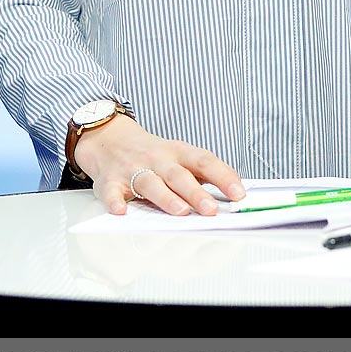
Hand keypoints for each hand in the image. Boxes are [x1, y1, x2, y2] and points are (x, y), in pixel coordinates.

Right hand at [73, 116, 245, 216]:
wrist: (111, 140)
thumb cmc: (155, 154)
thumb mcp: (182, 156)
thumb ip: (204, 172)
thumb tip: (235, 190)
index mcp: (179, 152)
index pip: (205, 161)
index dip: (223, 177)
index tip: (239, 194)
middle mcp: (158, 160)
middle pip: (179, 175)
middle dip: (196, 193)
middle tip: (211, 210)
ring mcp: (134, 169)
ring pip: (151, 183)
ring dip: (166, 198)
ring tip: (181, 212)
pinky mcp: (111, 181)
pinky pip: (112, 191)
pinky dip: (115, 201)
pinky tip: (122, 211)